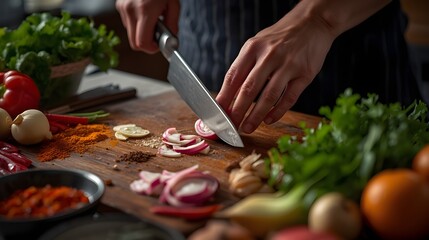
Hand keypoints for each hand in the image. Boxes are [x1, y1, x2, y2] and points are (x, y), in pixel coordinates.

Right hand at [116, 0, 179, 52]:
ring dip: (141, 32)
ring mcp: (122, 7)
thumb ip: (172, 24)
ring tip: (152, 21)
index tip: (158, 45)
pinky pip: (127, 23)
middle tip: (156, 37)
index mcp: (145, 11)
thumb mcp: (174, 4)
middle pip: (134, 43)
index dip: (151, 49)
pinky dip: (136, 24)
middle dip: (146, 44)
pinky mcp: (119, 5)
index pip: (142, 43)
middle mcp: (130, 10)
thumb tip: (171, 40)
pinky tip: (145, 14)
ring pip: (130, 33)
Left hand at [216, 3, 335, 133]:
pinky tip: (269, 119)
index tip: (219, 113)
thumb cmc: (279, 38)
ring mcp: (288, 65)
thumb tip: (227, 95)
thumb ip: (244, 67)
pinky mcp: (305, 74)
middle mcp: (269, 56)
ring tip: (247, 128)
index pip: (233, 77)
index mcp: (253, 48)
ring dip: (256, 116)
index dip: (224, 97)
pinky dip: (278, 111)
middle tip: (231, 126)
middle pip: (249, 89)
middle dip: (237, 111)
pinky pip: (289, 98)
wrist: (312, 23)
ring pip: (269, 96)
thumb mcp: (257, 44)